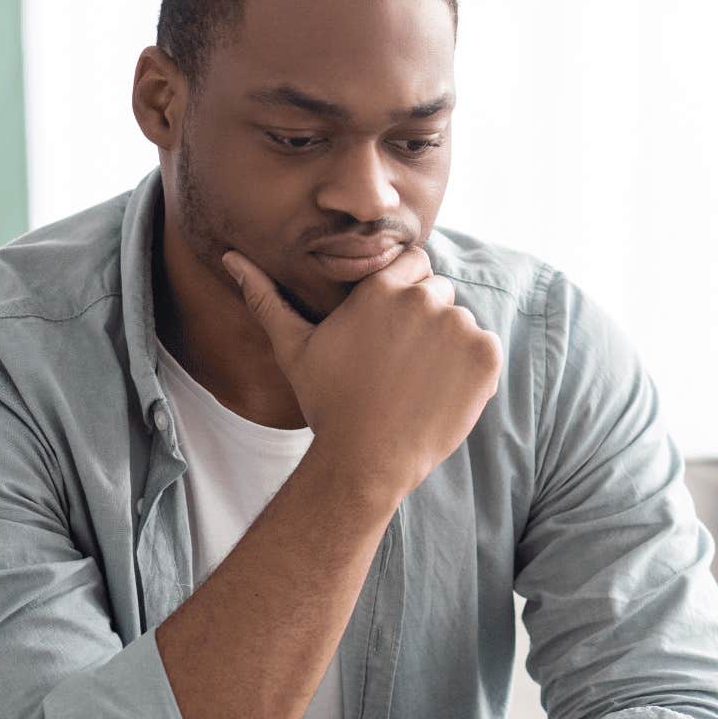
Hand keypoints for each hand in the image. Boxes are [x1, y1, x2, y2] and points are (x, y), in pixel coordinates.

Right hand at [223, 247, 502, 500]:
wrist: (367, 461)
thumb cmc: (328, 404)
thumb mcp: (294, 348)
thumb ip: (267, 298)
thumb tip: (231, 258)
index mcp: (382, 288)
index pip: (414, 264)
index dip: (406, 295)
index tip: (394, 330)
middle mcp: (424, 299)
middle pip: (439, 293)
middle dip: (427, 321)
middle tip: (402, 366)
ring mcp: (459, 327)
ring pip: (462, 324)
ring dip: (450, 347)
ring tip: (419, 384)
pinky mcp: (485, 356)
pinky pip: (486, 350)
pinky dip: (473, 371)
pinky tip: (442, 395)